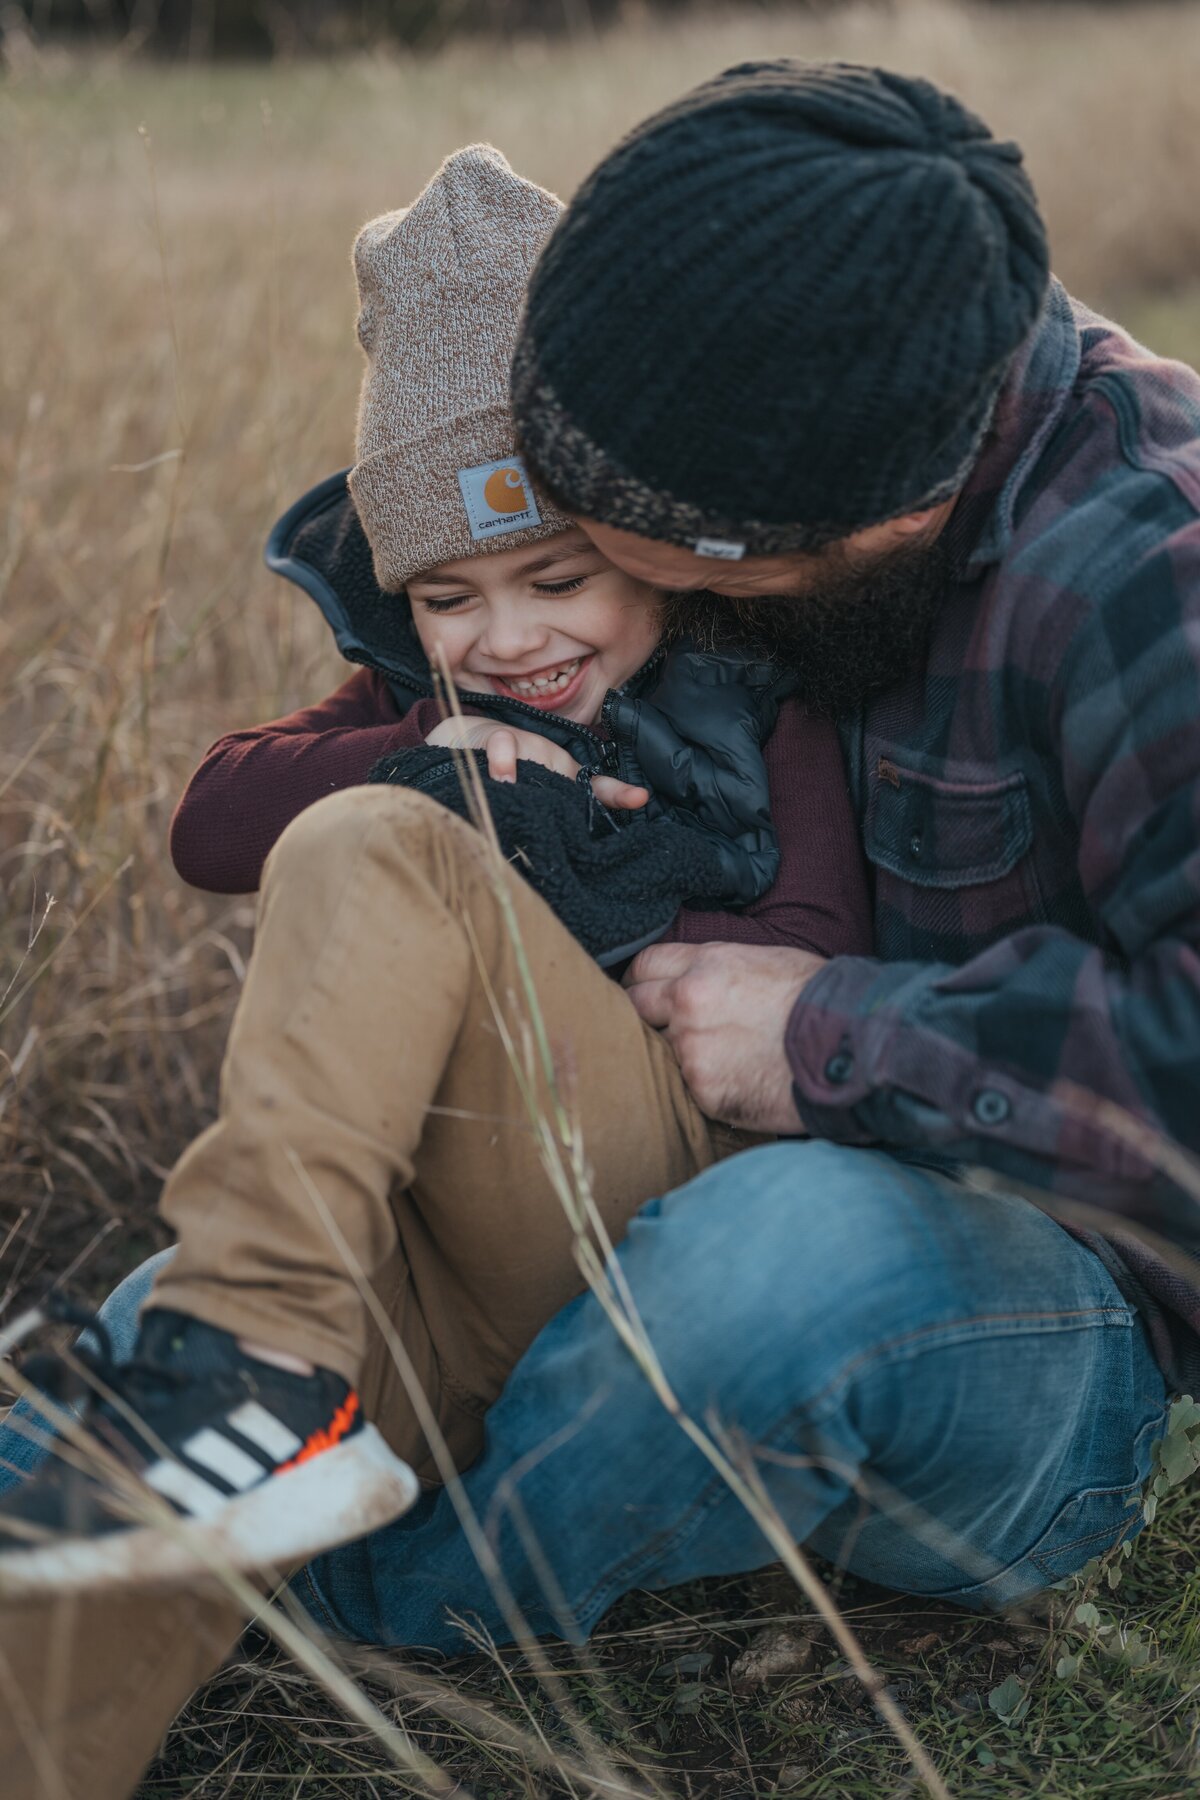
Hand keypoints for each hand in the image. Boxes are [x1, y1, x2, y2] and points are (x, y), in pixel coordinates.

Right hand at [424, 718, 647, 808]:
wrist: (451, 746)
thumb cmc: (491, 778)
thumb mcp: (516, 804)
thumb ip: (535, 823)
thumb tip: (546, 850)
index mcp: (559, 781)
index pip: (597, 789)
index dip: (618, 794)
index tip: (640, 798)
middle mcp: (548, 763)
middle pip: (571, 778)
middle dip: (574, 794)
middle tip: (574, 809)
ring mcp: (525, 749)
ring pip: (539, 761)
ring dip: (530, 777)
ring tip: (513, 787)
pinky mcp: (495, 736)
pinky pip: (503, 745)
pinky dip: (501, 760)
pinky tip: (496, 774)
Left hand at [623, 941, 826, 1131]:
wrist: (848, 1043)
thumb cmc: (817, 999)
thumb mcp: (763, 961)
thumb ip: (715, 971)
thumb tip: (691, 980)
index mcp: (704, 966)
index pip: (644, 967)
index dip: (643, 982)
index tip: (648, 994)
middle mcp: (688, 1003)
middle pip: (635, 1007)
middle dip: (646, 1019)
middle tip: (668, 1031)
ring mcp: (692, 1049)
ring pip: (661, 1053)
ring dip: (682, 1057)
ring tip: (722, 1060)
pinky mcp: (704, 1090)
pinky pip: (689, 1090)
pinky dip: (708, 1089)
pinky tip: (739, 1082)